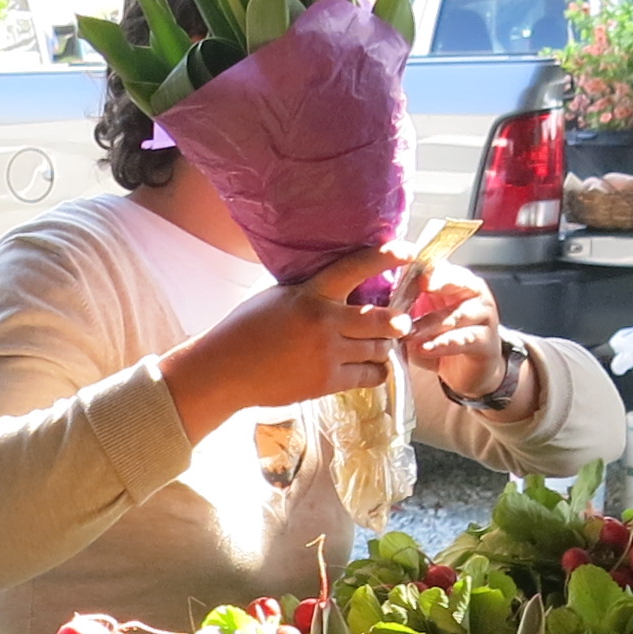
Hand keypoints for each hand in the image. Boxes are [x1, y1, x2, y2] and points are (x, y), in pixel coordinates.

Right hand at [157, 255, 404, 435]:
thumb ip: (311, 292)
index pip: (355, 267)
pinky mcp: (326, 382)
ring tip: (379, 346)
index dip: (385, 256)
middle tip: (400, 321)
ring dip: (383, 348)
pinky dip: (373, 372)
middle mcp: (324, 322)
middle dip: (397, 321)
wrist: (225, 370)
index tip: (407, 251)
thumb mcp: (279, 297)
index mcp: (311, 293)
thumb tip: (343, 286)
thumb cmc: (246, 329)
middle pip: (383, 319)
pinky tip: (369, 368)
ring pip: (379, 350)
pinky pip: (369, 377)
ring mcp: (327, 354)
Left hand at [402, 259, 525, 410]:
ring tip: (408, 332)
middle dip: (439, 282)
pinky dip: (442, 344)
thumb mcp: (424, 317)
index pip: (444, 267)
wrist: (470, 371)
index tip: (410, 268)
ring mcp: (485, 318)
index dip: (428, 267)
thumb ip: (409, 306)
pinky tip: (424, 349)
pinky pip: (464, 340)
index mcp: (458, 281)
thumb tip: (381, 301)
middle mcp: (476, 294)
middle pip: (459, 282)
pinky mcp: (486, 343)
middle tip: (420, 286)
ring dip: (431, 323)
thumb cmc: (443, 337)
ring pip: (458, 315)